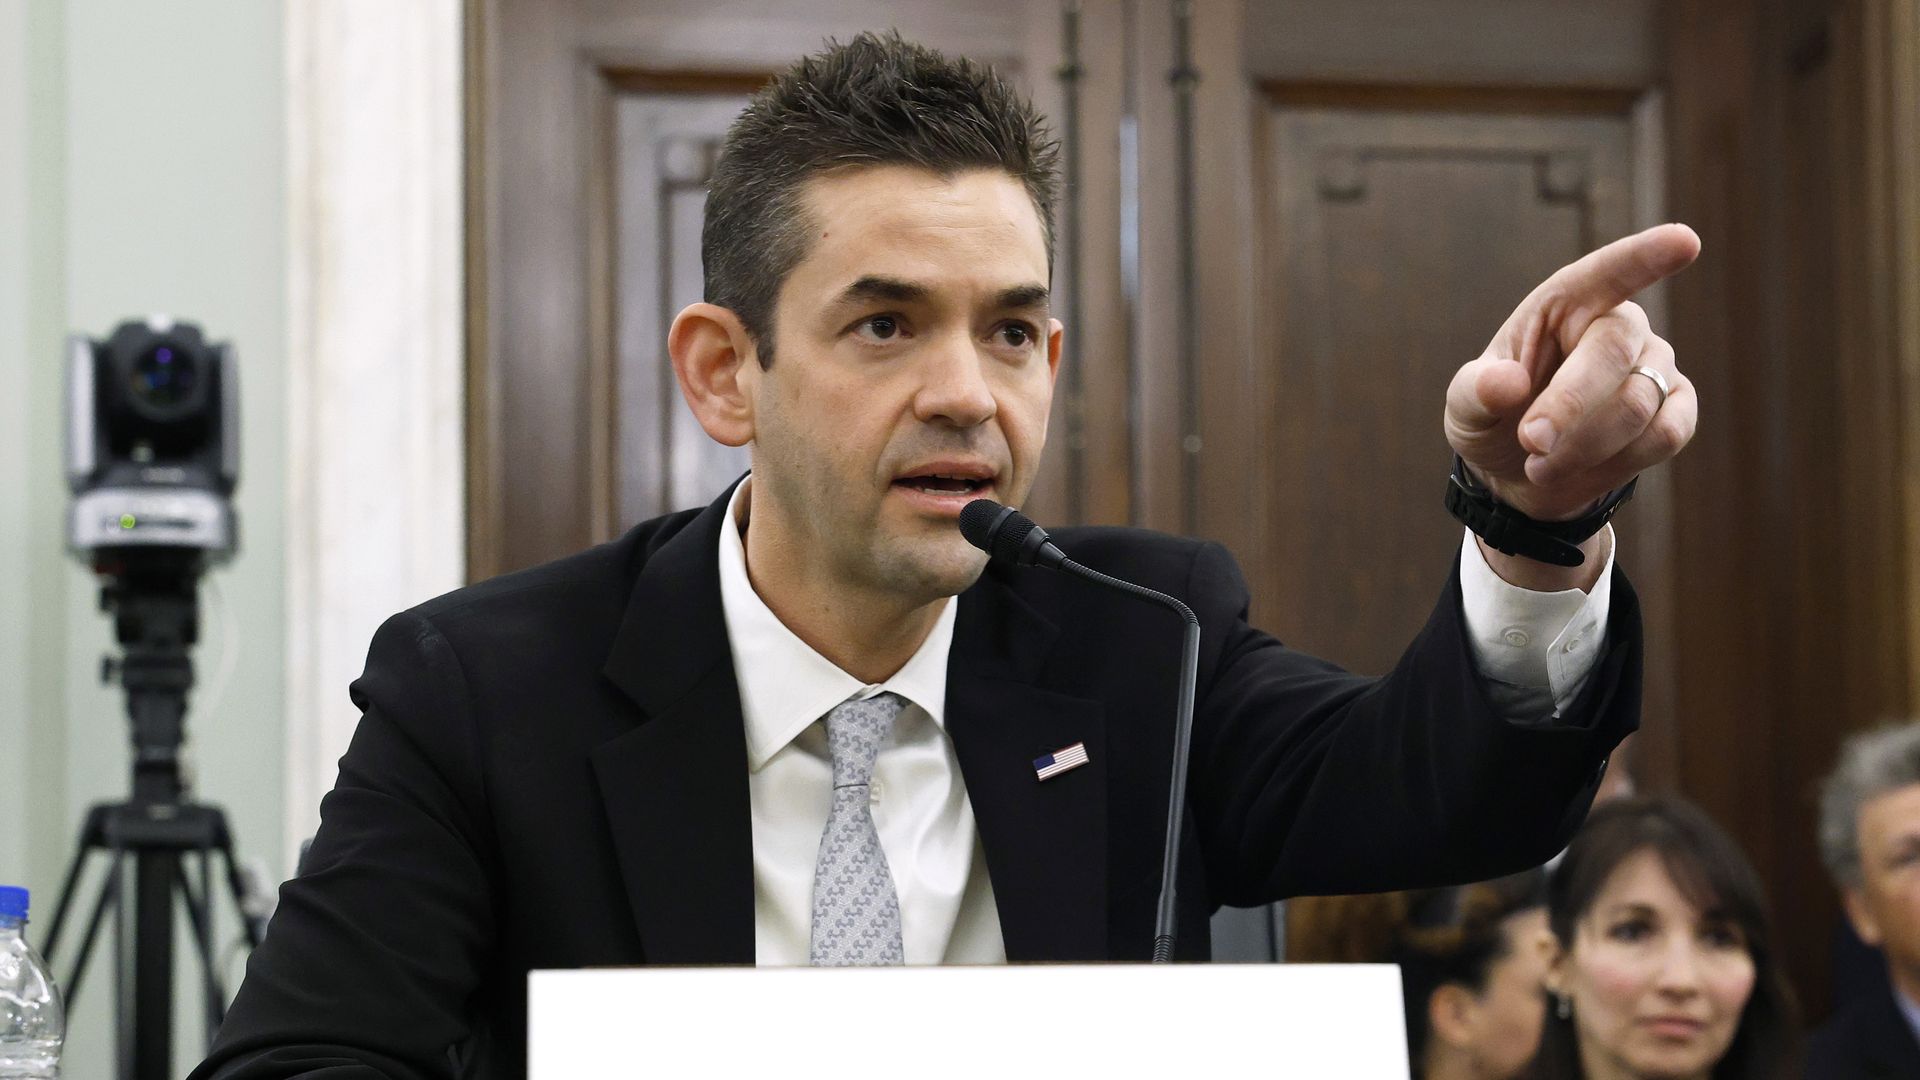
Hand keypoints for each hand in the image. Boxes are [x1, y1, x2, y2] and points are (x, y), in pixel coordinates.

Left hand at [1444, 224, 1701, 522]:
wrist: (1524, 472)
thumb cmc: (1494, 420)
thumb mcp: (1466, 408)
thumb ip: (1477, 391)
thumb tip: (1506, 382)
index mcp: (1565, 304)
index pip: (1607, 272)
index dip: (1644, 256)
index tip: (1683, 241)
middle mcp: (1618, 325)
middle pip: (1611, 353)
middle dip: (1568, 406)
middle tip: (1531, 444)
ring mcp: (1655, 364)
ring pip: (1637, 404)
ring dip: (1582, 447)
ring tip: (1541, 463)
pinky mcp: (1678, 406)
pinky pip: (1667, 433)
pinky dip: (1620, 461)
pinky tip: (1586, 465)